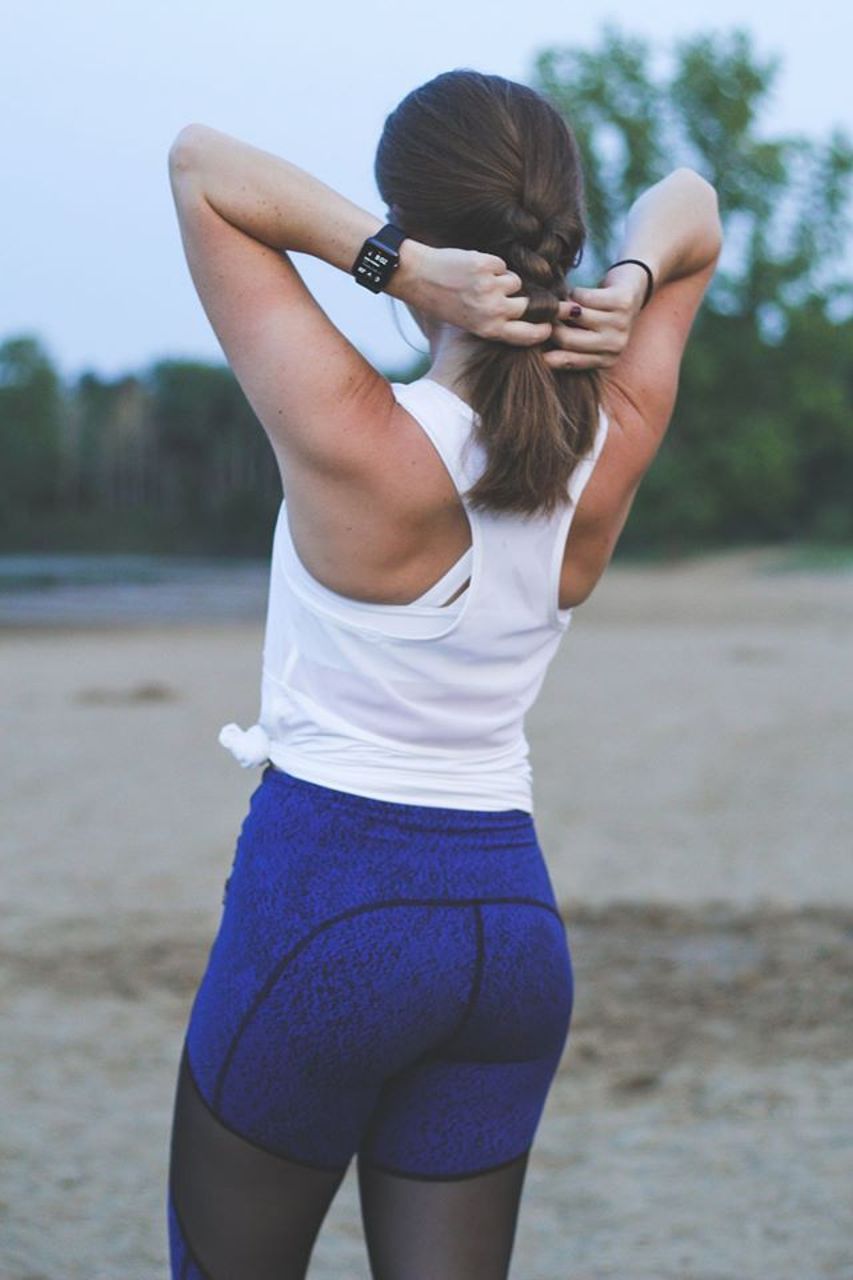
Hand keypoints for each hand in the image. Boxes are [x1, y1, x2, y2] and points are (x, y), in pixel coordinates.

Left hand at [391, 242, 553, 346]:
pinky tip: (474, 269)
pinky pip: (503, 266)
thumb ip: (496, 321)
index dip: (543, 330)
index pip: (530, 335)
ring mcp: (490, 287)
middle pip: (531, 305)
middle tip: (525, 295)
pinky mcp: (485, 265)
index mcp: (488, 330)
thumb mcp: (469, 323)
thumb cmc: (443, 302)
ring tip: (482, 282)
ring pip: (517, 282)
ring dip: (504, 280)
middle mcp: (492, 311)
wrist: (417, 276)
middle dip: (529, 300)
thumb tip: (526, 312)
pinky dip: (492, 265)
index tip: (548, 324)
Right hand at [542, 264, 648, 370]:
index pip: (566, 361)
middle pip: (566, 339)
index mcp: (607, 360)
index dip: (544, 351)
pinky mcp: (622, 301)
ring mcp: (621, 324)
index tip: (532, 340)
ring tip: (566, 303)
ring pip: (574, 315)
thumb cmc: (602, 314)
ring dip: (564, 305)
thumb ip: (569, 346)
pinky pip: (583, 296)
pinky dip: (576, 292)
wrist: (634, 284)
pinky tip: (580, 294)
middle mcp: (616, 346)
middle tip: (547, 315)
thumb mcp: (587, 334)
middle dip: (551, 324)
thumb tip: (541, 357)